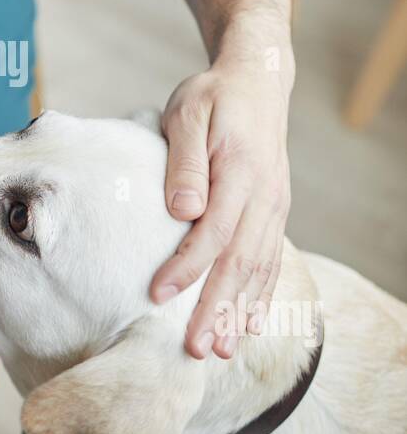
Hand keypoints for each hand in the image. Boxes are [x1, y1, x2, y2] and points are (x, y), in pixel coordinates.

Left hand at [150, 32, 293, 358]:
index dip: (187, 267)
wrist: (259, 82)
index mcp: (242, 171)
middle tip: (193, 348)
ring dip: (239, 313)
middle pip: (240, 262)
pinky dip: (259, 298)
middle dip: (216, 308)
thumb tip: (182, 211)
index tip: (158, 296)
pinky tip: (245, 327)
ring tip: (217, 351)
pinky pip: (270, 263)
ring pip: (259, 270)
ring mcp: (275, 208)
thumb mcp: (189, 114)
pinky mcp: (275, 214)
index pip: (214, 231)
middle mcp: (266, 196)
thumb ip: (185, 162)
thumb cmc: (213, 97)